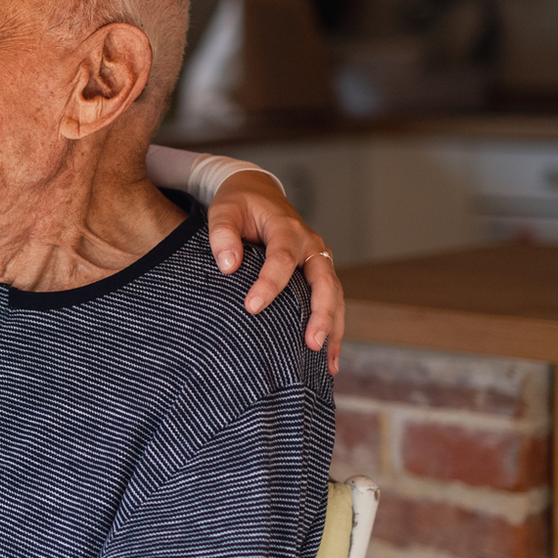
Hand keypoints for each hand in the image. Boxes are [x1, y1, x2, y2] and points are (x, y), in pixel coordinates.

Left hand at [205, 171, 343, 374]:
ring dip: (333, 328)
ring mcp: (318, 260)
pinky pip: (331, 301)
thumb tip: (228, 266)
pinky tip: (328, 359)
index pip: (282, 258)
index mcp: (287, 229)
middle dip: (321, 314)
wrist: (258, 193)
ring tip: (328, 364)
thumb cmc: (239, 204)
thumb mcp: (224, 210)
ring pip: (334, 296)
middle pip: (323, 281)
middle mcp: (310, 245)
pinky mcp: (318, 273)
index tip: (252, 307)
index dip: (269, 284)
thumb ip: (223, 235)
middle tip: (311, 343)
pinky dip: (333, 328)